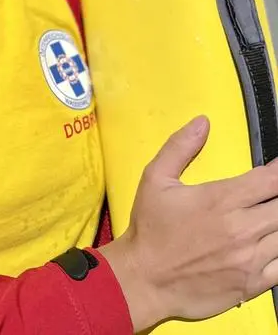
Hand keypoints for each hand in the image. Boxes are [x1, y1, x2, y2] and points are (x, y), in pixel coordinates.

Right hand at [100, 116, 277, 331]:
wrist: (143, 279)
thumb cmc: (150, 227)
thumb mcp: (155, 178)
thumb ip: (180, 147)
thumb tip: (203, 122)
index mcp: (221, 199)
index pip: (270, 180)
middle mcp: (242, 228)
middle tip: (272, 195)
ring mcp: (250, 260)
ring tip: (270, 218)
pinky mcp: (252, 285)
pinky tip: (271, 244)